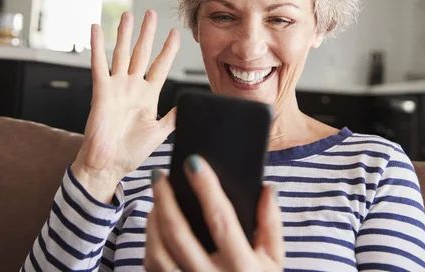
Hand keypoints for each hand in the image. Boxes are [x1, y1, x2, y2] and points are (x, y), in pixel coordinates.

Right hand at [71, 10, 179, 202]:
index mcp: (148, 96)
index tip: (176, 33)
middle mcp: (132, 88)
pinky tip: (96, 30)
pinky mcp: (101, 92)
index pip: (161, 66)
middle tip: (151, 14)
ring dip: (125, 34)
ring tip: (128, 16)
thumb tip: (191, 105)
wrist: (108, 165)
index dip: (168, 50)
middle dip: (147, 34)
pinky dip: (97, 47)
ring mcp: (116, 88)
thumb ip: (174, 117)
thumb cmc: (130, 152)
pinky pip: (99, 65)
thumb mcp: (159, 133)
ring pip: (122, 54)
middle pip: (142, 53)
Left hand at [145, 156, 283, 271]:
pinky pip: (153, 267)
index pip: (221, 220)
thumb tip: (266, 188)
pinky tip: (155, 226)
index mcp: (242, 267)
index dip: (206, 188)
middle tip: (159, 175)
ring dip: (152, 221)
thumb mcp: (274, 261)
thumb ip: (271, 224)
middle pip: (179, 234)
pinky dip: (150, 242)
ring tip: (156, 200)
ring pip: (158, 253)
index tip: (194, 163)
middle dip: (165, 199)